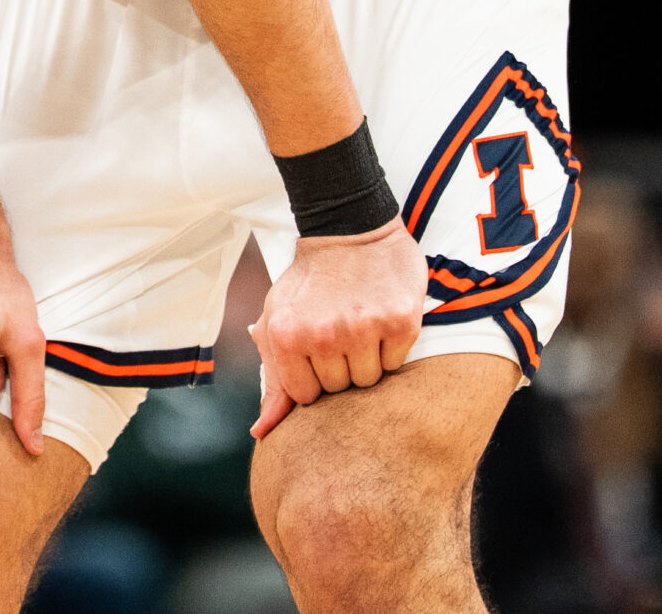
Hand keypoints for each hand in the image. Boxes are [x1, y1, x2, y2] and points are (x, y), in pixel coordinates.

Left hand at [249, 219, 426, 437]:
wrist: (349, 229)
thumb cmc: (309, 282)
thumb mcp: (278, 322)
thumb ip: (273, 379)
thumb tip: (262, 431)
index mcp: (285, 336)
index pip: (306, 397)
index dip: (314, 377)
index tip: (317, 350)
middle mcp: (323, 335)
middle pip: (339, 389)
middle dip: (340, 367)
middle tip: (339, 330)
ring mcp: (363, 328)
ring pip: (369, 380)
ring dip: (367, 358)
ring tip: (359, 324)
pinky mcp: (399, 320)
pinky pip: (396, 363)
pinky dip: (391, 347)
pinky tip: (379, 318)